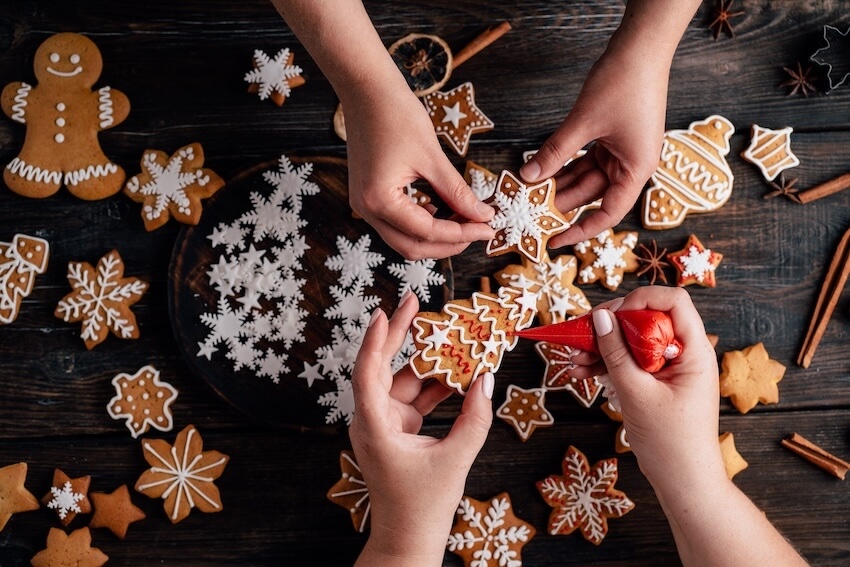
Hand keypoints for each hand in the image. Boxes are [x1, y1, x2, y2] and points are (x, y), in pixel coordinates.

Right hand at [342, 84, 494, 259]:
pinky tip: (442, 210)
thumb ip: (457, 192)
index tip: (488, 229)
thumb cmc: (396, 115)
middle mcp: (366, 209)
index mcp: (379, 200)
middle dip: (448, 243)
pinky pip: (397, 223)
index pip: (426, 232)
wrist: (366, 90)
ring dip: (435, 236)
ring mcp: (364, 205)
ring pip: (404, 239)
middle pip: (411, 247)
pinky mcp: (369, 197)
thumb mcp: (433, 157)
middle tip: (478, 230)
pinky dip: (421, 223)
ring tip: (465, 221)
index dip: (461, 234)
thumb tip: (483, 216)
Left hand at [350, 291, 494, 565]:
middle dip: (399, 334)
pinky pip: (415, 399)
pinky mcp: (399, 432)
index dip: (376, 339)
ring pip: (404, 382)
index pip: (368, 371)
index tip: (386, 310)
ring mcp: (385, 425)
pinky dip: (435, 387)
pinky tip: (458, 372)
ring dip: (427, 362)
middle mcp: (373, 420)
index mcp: (373, 425)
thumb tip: (486, 380)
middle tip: (412, 300)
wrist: (409, 541)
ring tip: (452, 335)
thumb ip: (474, 418)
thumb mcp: (455, 459)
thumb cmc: (422, 506)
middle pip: (383, 367)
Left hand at [519, 30, 674, 247]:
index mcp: (637, 170)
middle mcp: (632, 165)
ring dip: (558, 183)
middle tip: (527, 212)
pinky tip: (539, 170)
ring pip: (584, 177)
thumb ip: (555, 151)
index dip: (580, 230)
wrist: (641, 47)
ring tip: (528, 193)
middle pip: (591, 195)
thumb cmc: (624, 83)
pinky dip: (563, 164)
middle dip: (559, 203)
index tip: (554, 241)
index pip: (608, 213)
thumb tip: (528, 177)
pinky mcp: (611, 138)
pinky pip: (584, 159)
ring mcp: (621, 151)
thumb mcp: (584, 122)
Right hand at [570, 287, 725, 489]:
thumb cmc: (670, 441)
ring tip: (574, 359)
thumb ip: (617, 353)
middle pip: (646, 318)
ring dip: (602, 346)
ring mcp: (669, 367)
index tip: (611, 315)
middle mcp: (684, 352)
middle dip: (611, 325)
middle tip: (582, 335)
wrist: (682, 480)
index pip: (673, 301)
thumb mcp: (636, 393)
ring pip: (632, 340)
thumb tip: (600, 317)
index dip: (640, 299)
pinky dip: (606, 364)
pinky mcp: (656, 381)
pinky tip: (582, 372)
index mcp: (694, 350)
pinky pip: (629, 361)